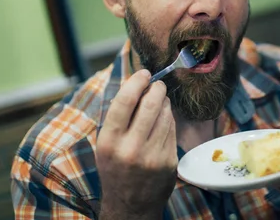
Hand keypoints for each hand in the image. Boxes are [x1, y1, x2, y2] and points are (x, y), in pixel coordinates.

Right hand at [96, 69, 176, 218]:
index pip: (124, 102)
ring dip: (164, 102)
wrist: (130, 205)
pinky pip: (172, 129)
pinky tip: (164, 118)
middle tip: (158, 84)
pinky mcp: (169, 161)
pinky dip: (169, 119)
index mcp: (110, 141)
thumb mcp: (107, 144)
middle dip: (157, 88)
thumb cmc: (116, 168)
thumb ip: (119, 118)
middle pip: (150, 104)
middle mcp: (131, 149)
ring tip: (160, 100)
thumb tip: (137, 85)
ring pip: (165, 115)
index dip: (136, 82)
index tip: (144, 73)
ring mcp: (152, 156)